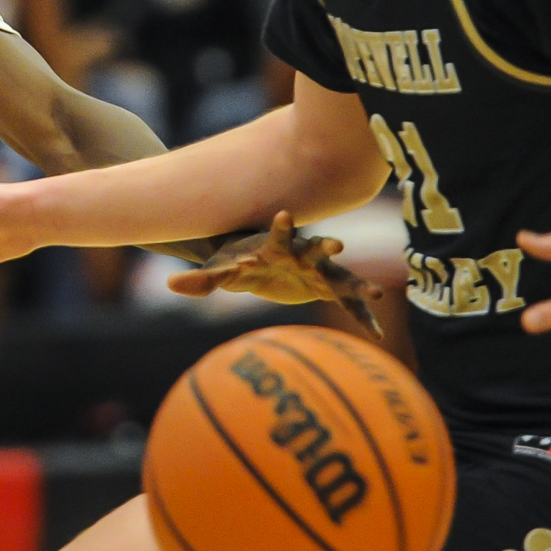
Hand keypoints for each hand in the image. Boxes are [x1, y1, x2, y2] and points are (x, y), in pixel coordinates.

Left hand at [166, 210, 384, 338]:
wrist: (260, 263)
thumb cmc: (237, 262)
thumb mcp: (219, 272)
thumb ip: (201, 279)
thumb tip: (171, 283)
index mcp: (276, 247)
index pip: (278, 235)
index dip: (282, 226)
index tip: (284, 214)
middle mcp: (302, 254)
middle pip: (316, 249)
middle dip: (326, 247)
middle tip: (337, 245)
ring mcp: (319, 270)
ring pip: (341, 277)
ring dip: (356, 285)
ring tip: (375, 295)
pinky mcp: (328, 288)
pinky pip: (348, 305)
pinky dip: (362, 318)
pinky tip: (378, 337)